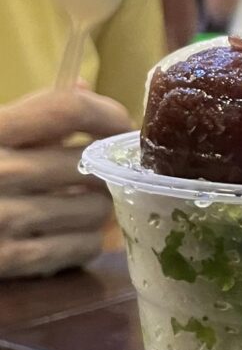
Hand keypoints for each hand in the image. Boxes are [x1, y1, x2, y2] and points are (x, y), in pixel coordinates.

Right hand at [0, 88, 132, 279]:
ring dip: (95, 209)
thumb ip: (30, 115)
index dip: (108, 114)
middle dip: (102, 171)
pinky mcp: (10, 260)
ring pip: (96, 208)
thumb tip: (86, 89)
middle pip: (91, 163)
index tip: (121, 126)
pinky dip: (83, 242)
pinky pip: (82, 246)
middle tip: (95, 176)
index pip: (68, 109)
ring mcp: (3, 218)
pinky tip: (64, 236)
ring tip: (76, 207)